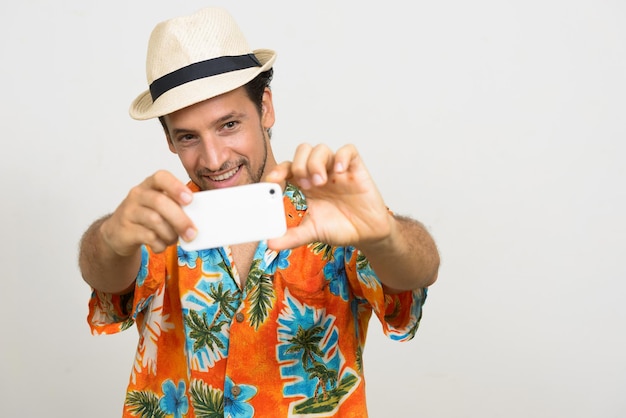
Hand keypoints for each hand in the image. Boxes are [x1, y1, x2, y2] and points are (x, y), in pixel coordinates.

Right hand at [100, 170, 195, 255]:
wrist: (118, 232)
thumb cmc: (145, 217)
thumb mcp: (159, 206)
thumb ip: (176, 207)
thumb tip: (198, 218)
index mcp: (150, 185)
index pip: (161, 177)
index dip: (176, 187)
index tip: (189, 199)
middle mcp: (138, 195)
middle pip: (159, 202)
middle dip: (180, 219)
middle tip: (192, 233)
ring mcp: (129, 212)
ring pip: (154, 221)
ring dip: (170, 234)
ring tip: (174, 239)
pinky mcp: (125, 230)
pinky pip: (147, 237)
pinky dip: (160, 244)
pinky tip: (161, 245)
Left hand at [264, 143, 392, 249]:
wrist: (367, 235)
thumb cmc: (341, 228)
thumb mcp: (312, 232)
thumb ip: (292, 236)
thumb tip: (271, 243)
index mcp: (306, 186)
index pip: (287, 167)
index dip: (278, 170)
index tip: (272, 181)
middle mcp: (320, 174)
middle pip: (302, 151)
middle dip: (299, 165)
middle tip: (305, 186)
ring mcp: (337, 170)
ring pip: (321, 149)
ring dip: (316, 163)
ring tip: (320, 182)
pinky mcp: (356, 169)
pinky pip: (348, 150)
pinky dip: (342, 156)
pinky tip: (340, 172)